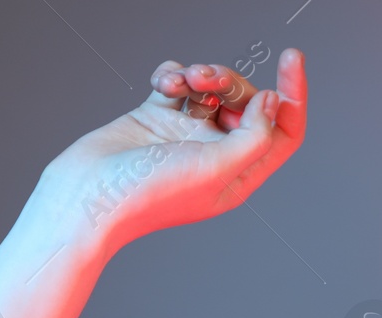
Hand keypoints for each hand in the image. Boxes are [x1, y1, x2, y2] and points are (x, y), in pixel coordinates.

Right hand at [36, 48, 307, 252]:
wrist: (88, 196)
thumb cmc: (149, 194)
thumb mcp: (216, 169)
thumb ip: (256, 136)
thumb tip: (273, 102)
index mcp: (238, 176)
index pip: (283, 131)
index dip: (293, 95)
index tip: (290, 56)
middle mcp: (215, 156)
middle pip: (247, 103)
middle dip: (231, 80)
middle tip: (207, 79)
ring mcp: (185, 136)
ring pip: (212, 88)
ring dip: (201, 74)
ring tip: (181, 82)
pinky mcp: (155, 119)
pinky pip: (178, 83)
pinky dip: (172, 75)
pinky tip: (162, 85)